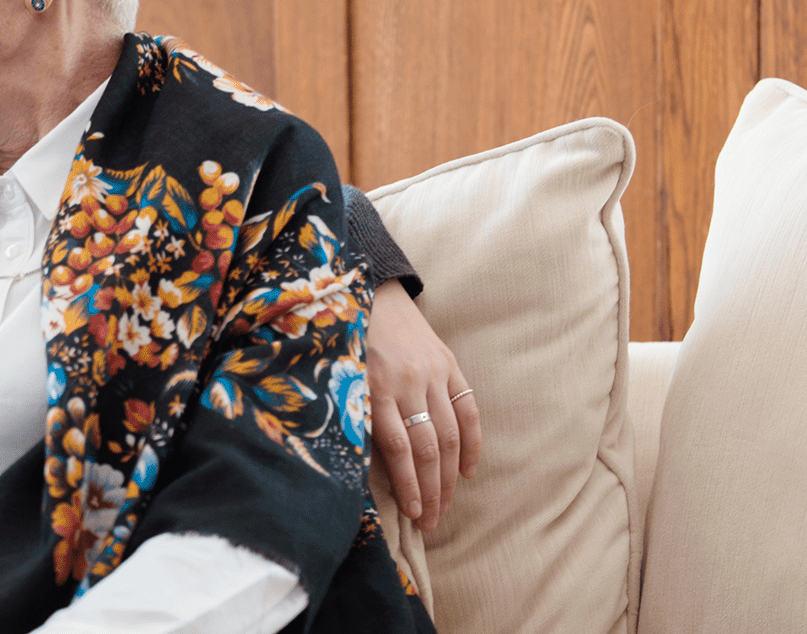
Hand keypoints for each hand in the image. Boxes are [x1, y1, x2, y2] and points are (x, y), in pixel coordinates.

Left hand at [368, 279, 480, 533]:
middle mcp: (407, 381)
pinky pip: (468, 410)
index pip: (399, 448)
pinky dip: (472, 444)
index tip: (413, 515)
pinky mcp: (449, 364)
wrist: (368, 289)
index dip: (409, 485)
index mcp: (374, 386)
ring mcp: (433, 372)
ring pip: (450, 435)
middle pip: (428, 448)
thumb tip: (355, 465)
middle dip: (431, 491)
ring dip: (450, 477)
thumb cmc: (343, 339)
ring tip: (446, 506)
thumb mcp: (339, 374)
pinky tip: (468, 472)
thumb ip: (352, 412)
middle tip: (430, 523)